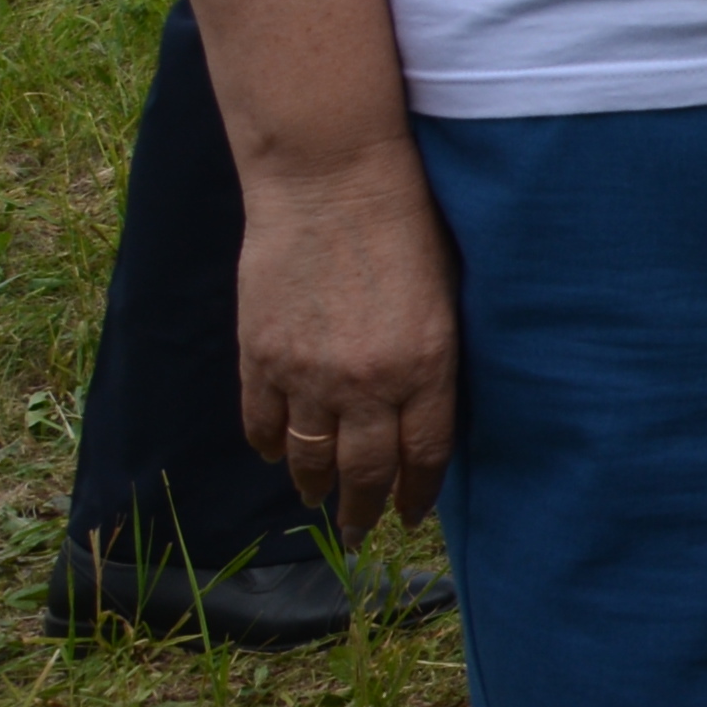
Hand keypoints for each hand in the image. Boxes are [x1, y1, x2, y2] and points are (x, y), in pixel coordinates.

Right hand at [237, 141, 459, 544]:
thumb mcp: (447, 293)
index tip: (412, 514)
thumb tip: (428, 405)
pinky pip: (262, 423)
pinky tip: (275, 454)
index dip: (417, 492)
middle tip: (362, 528)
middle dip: (365, 508)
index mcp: (428, 366)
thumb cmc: (407, 221)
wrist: (332, 177)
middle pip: (366, 471)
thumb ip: (435, 355)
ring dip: (314, 486)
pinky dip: (268, 446)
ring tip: (318, 499)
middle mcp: (368, 383)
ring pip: (308, 458)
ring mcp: (308, 374)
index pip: (425, 454)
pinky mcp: (260, 356)